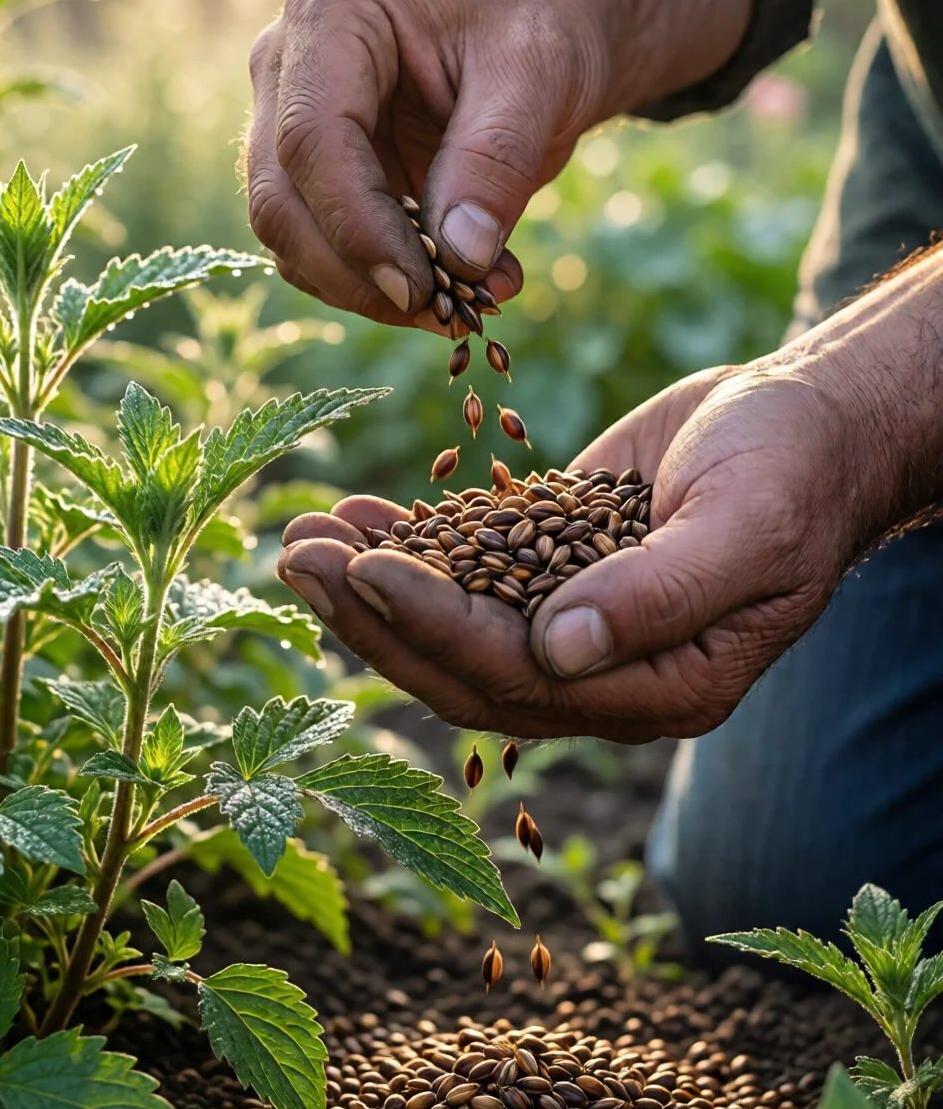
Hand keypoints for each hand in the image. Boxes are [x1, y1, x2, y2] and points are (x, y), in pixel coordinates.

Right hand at [246, 0, 595, 331]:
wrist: (541, 23)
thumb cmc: (538, 23)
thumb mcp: (538, 74)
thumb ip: (495, 161)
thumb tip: (460, 260)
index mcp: (330, 13)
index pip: (309, 141)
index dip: (357, 227)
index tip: (421, 289)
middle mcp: (287, 67)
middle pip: (280, 199)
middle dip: (355, 273)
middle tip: (444, 314)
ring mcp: (290, 123)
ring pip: (292, 238)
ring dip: (369, 290)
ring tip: (470, 298)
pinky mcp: (317, 177)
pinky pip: (324, 253)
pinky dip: (383, 286)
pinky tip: (461, 283)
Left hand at [277, 360, 884, 742]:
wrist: (809, 421)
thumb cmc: (797, 470)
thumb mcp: (747, 525)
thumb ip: (662, 593)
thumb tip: (557, 650)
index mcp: (662, 687)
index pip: (522, 676)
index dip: (437, 625)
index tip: (367, 569)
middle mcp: (606, 672)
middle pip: (463, 667)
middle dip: (376, 618)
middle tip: (299, 559)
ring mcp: (574, 623)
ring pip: (451, 625)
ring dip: (373, 587)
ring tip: (302, 538)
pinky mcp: (552, 568)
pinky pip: (465, 570)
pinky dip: (408, 545)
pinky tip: (353, 513)